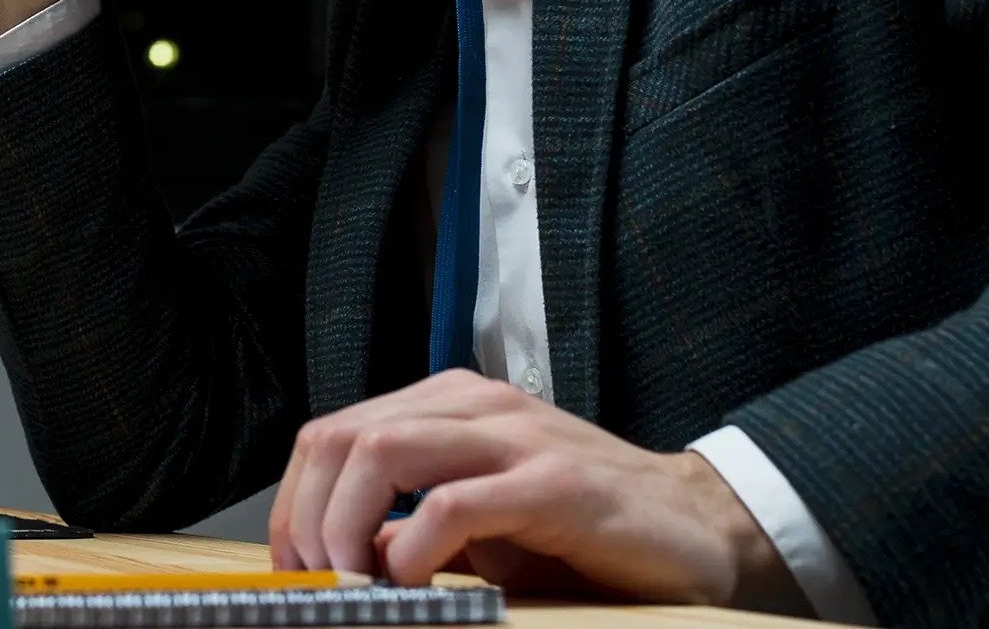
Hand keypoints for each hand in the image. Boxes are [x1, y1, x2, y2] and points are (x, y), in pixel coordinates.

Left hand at [268, 370, 809, 613]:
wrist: (698, 530)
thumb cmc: (582, 530)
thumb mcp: (479, 522)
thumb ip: (410, 524)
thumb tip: (340, 560)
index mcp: (449, 404)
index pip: (333, 433)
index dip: (294, 501)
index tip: (290, 565)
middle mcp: (476, 405)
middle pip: (343, 437)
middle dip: (307, 515)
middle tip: (311, 581)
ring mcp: (517, 437)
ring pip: (383, 451)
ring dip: (347, 527)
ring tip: (351, 584)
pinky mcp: (557, 484)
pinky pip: (455, 503)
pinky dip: (415, 547)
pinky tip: (414, 582)